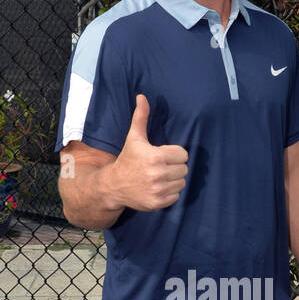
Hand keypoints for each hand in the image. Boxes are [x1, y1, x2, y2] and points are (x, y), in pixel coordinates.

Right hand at [112, 93, 187, 210]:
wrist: (114, 185)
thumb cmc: (127, 159)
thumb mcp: (134, 138)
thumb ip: (141, 117)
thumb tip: (142, 96)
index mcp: (155, 157)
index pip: (183, 154)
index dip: (174, 154)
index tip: (162, 155)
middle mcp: (158, 174)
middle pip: (184, 169)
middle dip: (174, 167)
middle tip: (160, 167)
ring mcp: (158, 190)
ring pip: (182, 182)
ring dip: (173, 180)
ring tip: (159, 177)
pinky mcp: (158, 203)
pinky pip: (176, 196)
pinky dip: (170, 193)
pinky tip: (158, 187)